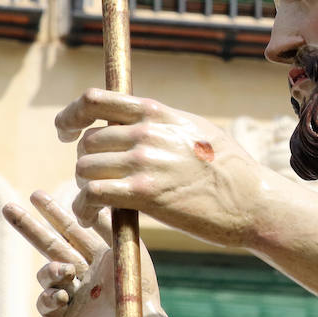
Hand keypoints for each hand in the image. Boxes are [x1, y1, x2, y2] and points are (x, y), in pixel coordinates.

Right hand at [2, 190, 162, 316]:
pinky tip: (65, 296)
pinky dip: (51, 294)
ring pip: (46, 272)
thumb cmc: (137, 287)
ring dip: (52, 269)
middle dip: (29, 227)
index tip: (36, 194)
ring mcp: (71, 295)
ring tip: (66, 273)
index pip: (72, 229)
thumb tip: (94, 193)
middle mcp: (83, 274)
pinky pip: (45, 299)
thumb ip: (109, 222)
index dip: (54, 213)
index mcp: (99, 256)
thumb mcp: (126, 248)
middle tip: (9, 207)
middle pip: (49, 245)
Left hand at [56, 88, 260, 246]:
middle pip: (87, 141)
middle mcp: (146, 132)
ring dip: (84, 187)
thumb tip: (138, 121)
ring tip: (95, 202)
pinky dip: (83, 208)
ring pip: (84, 168)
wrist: (252, 199)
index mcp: (157, 112)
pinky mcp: (144, 193)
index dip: (71, 115)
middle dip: (86, 162)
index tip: (66, 130)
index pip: (96, 99)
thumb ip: (163, 124)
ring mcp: (144, 161)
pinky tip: (90, 217)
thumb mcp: (196, 129)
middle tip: (96, 181)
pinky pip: (92, 195)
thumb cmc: (229, 169)